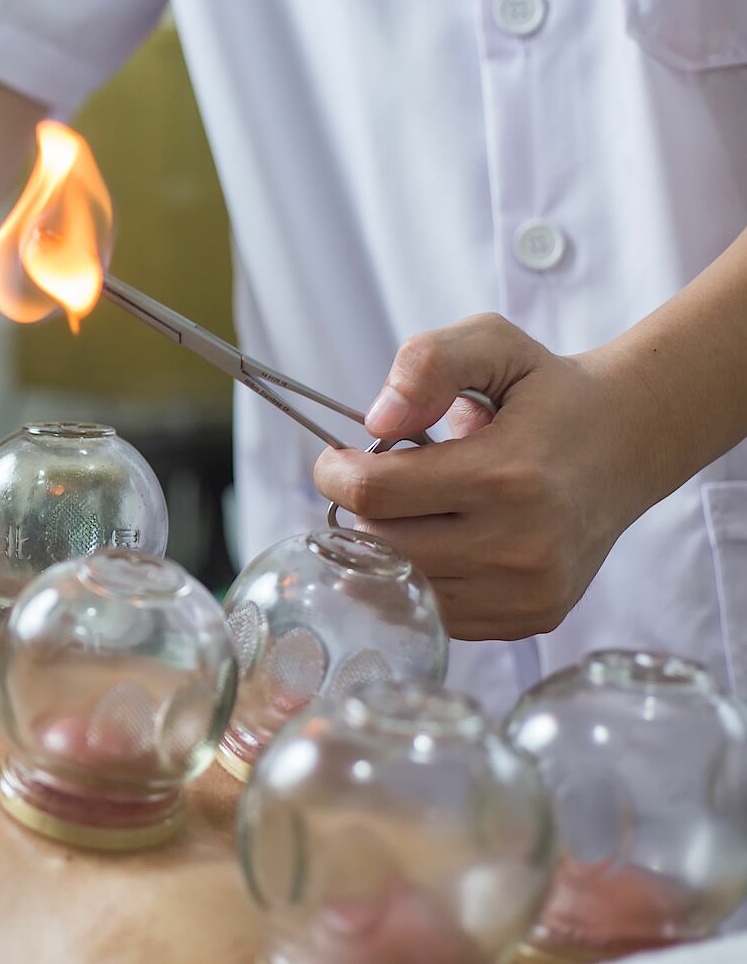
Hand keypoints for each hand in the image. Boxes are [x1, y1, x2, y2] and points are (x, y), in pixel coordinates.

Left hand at [312, 313, 658, 639]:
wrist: (629, 443)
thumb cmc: (548, 394)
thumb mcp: (493, 344)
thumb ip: (429, 362)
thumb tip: (378, 420)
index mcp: (506, 475)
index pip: (371, 492)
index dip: (335, 473)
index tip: (339, 460)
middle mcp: (521, 544)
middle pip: (380, 544)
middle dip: (364, 510)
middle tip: (387, 482)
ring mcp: (528, 591)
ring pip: (403, 586)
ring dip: (392, 548)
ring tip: (421, 510)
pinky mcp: (531, 618)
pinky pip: (437, 614)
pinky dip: (424, 580)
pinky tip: (446, 542)